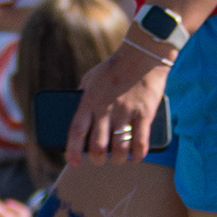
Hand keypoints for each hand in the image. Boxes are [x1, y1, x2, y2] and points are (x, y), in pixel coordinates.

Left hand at [71, 43, 171, 159]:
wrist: (143, 54)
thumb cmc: (114, 66)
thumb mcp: (91, 77)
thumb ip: (82, 94)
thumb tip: (73, 111)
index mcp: (90, 100)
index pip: (77, 130)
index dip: (73, 150)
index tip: (72, 162)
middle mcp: (106, 108)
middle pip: (97, 145)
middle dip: (97, 159)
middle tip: (99, 160)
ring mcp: (126, 112)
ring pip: (119, 148)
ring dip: (117, 159)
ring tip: (118, 159)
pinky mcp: (144, 114)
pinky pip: (140, 142)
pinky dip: (137, 155)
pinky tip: (135, 157)